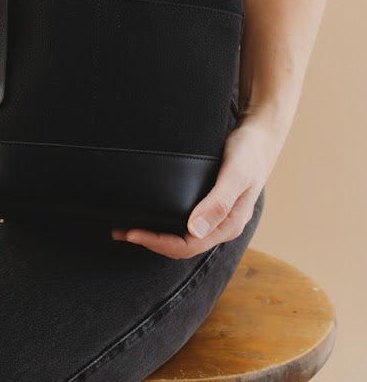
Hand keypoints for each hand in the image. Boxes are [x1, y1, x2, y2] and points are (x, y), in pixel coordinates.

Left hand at [110, 116, 280, 257]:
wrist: (261, 136)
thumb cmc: (249, 152)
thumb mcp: (235, 174)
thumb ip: (218, 202)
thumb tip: (194, 229)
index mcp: (229, 224)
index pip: (187, 245)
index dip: (157, 242)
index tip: (133, 232)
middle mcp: (221, 226)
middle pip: (181, 246)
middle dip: (150, 242)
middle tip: (120, 231)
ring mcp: (216, 217)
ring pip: (182, 237)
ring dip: (155, 235)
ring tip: (127, 226)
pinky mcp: (210, 205)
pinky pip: (184, 223)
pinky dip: (164, 223)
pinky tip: (150, 213)